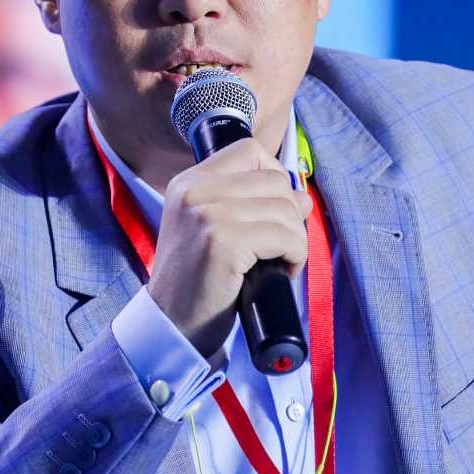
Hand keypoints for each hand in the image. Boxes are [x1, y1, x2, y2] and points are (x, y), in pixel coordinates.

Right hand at [147, 137, 310, 356]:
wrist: (172, 322)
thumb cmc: (197, 280)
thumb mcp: (209, 228)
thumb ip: (245, 203)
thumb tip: (301, 196)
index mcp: (188, 182)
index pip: (249, 150)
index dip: (274, 176)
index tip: (273, 210)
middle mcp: (194, 191)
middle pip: (274, 180)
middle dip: (290, 214)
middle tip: (280, 245)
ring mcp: (207, 215)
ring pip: (285, 209)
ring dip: (295, 239)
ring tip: (279, 261)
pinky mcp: (223, 243)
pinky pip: (285, 237)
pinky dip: (295, 256)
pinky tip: (281, 271)